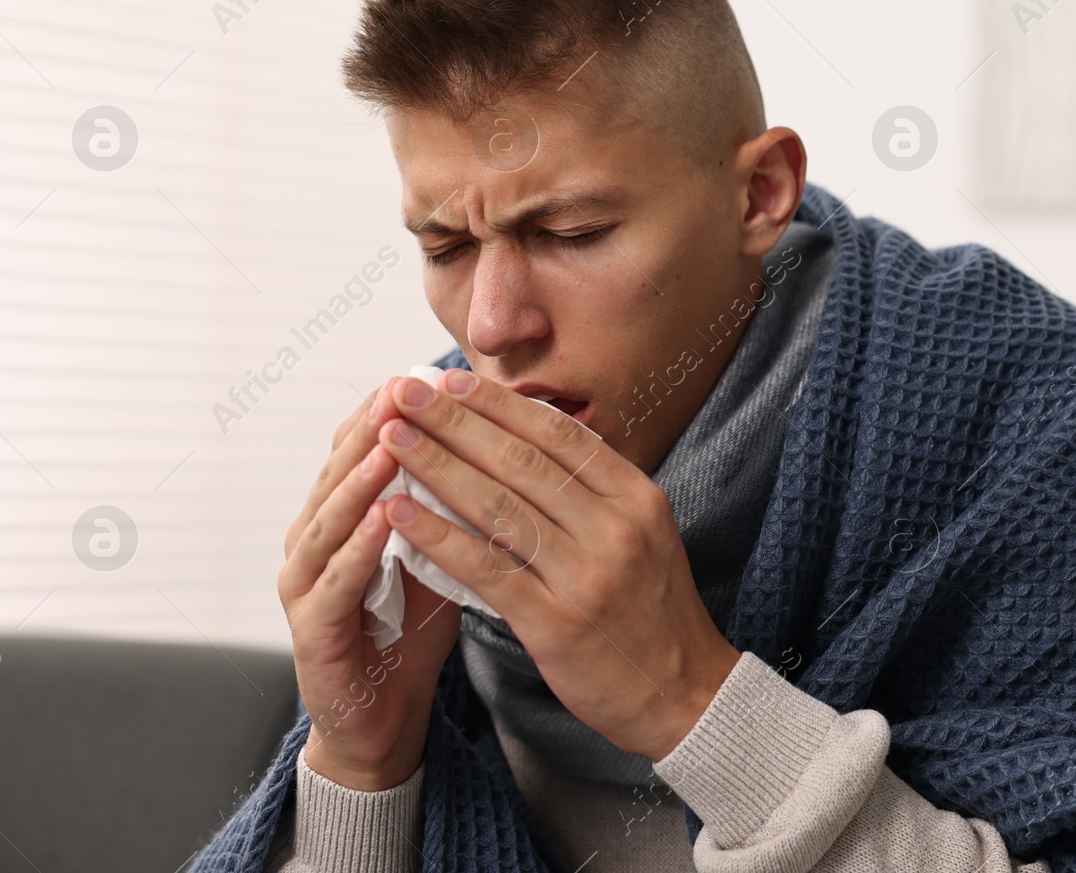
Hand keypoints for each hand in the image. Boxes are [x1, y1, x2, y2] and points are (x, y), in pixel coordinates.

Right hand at [277, 377, 461, 789]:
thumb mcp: (437, 554)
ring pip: (328, 519)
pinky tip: (384, 518)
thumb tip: (500, 445)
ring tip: (394, 439)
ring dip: (361, 478)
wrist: (382, 721)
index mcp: (342, 518)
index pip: (361, 449)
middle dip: (372, 427)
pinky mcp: (312, 633)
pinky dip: (359, 548)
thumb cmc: (410, 632)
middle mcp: (314, 542)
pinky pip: (334, 583)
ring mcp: (305, 586)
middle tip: (403, 387)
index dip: (389, 410)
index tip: (425, 372)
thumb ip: (451, 504)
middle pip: (339, 471)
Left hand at [377, 368, 741, 760]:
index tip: (451, 380)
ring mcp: (586, 576)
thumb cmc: (653, 612)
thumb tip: (524, 442)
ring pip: (498, 506)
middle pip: (521, 461)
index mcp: (637, 496)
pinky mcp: (556, 624)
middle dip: (455, 421)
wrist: (685, 695)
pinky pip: (486, 569)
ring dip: (436, 466)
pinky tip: (401, 513)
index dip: (499, 404)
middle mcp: (614, 528)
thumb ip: (592, 491)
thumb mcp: (642, 534)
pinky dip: (439, 536)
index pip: (558, 434)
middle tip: (404, 392)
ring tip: (391, 439)